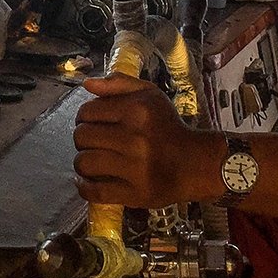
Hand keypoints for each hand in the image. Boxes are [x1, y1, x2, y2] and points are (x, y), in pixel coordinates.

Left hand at [73, 74, 218, 206]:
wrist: (196, 163)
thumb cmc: (169, 127)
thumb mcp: (150, 95)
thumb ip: (119, 83)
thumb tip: (87, 84)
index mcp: (135, 111)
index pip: (86, 112)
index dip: (83, 117)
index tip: (92, 124)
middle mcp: (134, 139)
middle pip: (82, 137)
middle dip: (82, 139)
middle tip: (93, 143)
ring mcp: (134, 168)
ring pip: (84, 163)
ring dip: (82, 163)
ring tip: (92, 161)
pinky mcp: (134, 193)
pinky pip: (95, 192)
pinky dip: (84, 187)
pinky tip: (87, 181)